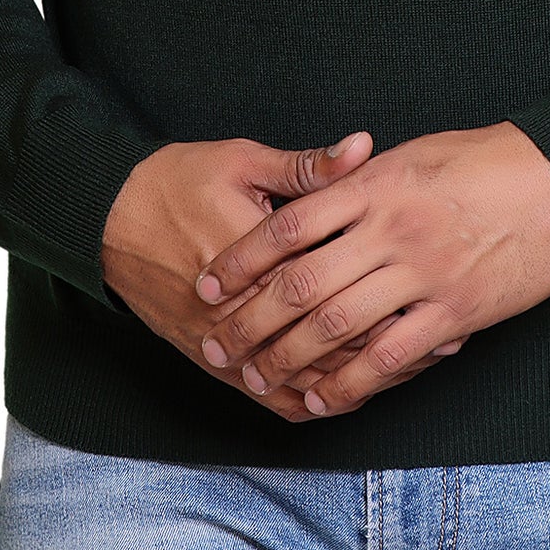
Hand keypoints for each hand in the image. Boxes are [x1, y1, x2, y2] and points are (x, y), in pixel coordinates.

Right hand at [100, 130, 436, 423]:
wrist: (109, 217)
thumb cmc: (180, 180)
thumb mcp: (244, 160)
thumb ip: (307, 166)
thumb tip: (362, 147)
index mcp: (258, 261)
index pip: (336, 296)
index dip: (392, 301)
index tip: (437, 297)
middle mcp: (243, 313)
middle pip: (328, 347)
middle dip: (388, 347)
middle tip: (440, 340)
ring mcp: (225, 346)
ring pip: (303, 383)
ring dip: (355, 382)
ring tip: (404, 370)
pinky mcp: (211, 361)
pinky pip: (269, 399)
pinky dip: (311, 401)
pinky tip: (344, 395)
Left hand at [191, 121, 549, 418]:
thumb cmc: (488, 159)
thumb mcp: (415, 154)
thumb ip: (362, 180)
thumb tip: (317, 196)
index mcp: (375, 184)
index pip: (289, 224)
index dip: (243, 257)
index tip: (209, 281)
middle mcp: (390, 229)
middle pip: (302, 282)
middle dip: (252, 319)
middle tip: (217, 345)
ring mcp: (423, 272)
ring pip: (338, 325)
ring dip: (289, 357)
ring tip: (257, 378)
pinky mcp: (456, 311)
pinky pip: (391, 356)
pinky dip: (350, 383)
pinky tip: (322, 398)